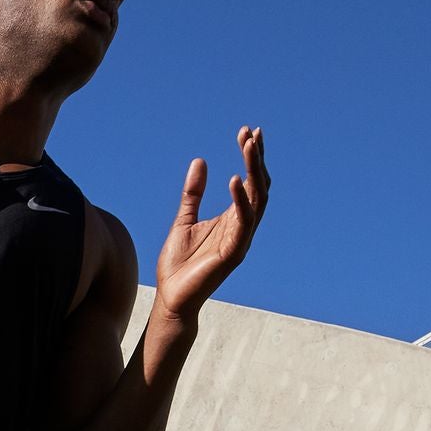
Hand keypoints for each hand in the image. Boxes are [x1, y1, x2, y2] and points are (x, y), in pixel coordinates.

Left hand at [154, 125, 268, 321]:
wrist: (172, 298)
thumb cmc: (178, 266)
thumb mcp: (183, 220)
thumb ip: (193, 194)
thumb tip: (200, 161)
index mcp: (232, 220)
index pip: (248, 183)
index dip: (251, 158)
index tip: (247, 132)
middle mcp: (241, 228)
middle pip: (258, 187)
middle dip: (256, 159)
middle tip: (251, 133)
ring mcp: (240, 241)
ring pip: (257, 201)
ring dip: (254, 172)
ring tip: (248, 146)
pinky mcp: (232, 254)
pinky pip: (242, 223)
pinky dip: (240, 201)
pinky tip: (233, 180)